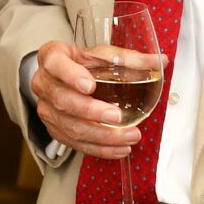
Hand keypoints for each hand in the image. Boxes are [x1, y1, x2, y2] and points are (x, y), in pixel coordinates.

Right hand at [30, 40, 162, 159]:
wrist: (62, 77)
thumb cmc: (82, 63)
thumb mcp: (102, 54)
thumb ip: (129, 58)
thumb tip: (160, 60)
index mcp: (52, 57)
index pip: (56, 64)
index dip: (71, 75)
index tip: (90, 85)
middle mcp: (43, 84)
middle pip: (63, 101)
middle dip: (92, 112)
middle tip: (117, 117)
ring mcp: (46, 109)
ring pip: (70, 126)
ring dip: (101, 136)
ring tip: (129, 136)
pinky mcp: (54, 129)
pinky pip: (76, 143)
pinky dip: (100, 149)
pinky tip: (120, 149)